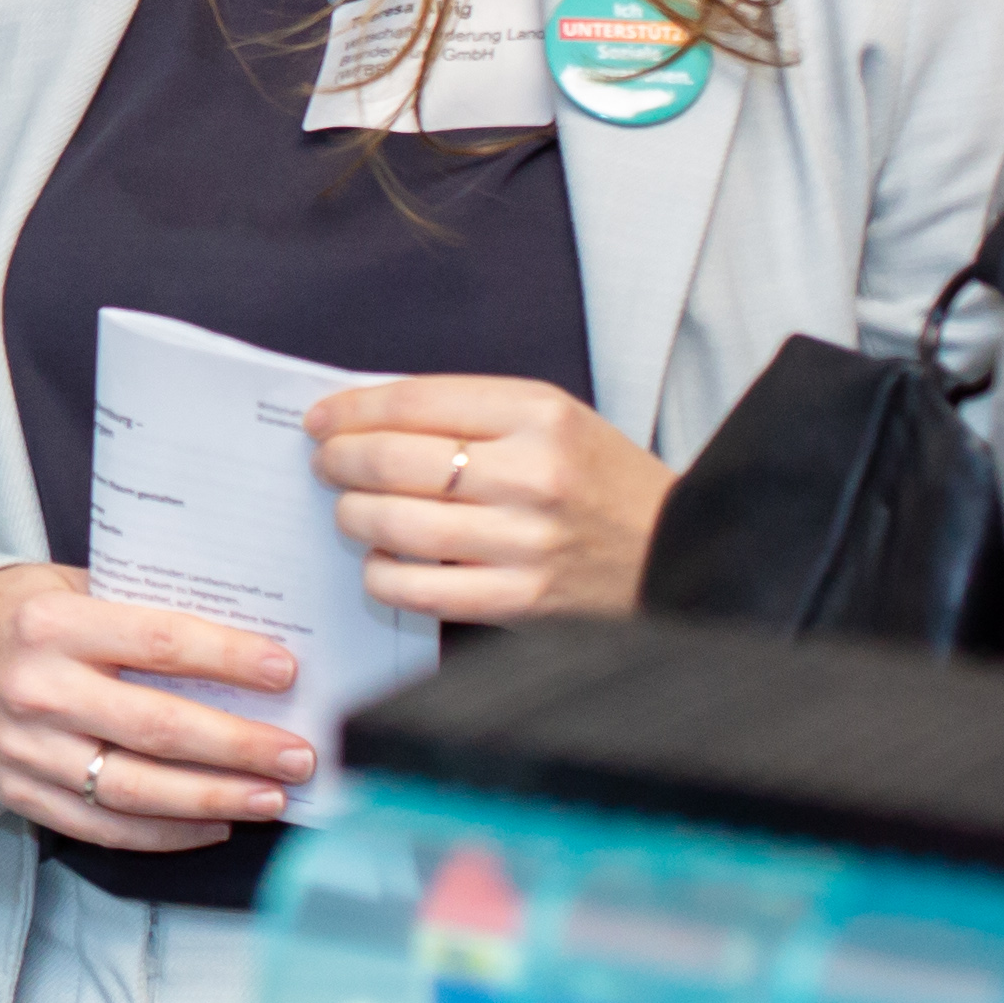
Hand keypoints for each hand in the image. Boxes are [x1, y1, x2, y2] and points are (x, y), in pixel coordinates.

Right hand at [0, 562, 317, 850]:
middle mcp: (38, 690)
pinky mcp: (22, 795)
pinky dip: (168, 834)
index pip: (160, 643)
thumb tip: (236, 639)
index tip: (286, 671)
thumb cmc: (8, 616)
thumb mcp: (62, 586)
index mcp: (52, 625)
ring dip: (218, 798)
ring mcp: (28, 751)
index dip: (230, 658)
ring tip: (274, 797)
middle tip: (300, 753)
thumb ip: (133, 609)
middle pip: (160, 728)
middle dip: (242, 745)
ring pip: (140, 790)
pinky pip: (106, 828)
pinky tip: (217, 824)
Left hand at [305, 374, 676, 622]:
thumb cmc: (599, 481)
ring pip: (394, 524)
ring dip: (351, 514)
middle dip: (338, 461)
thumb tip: (364, 416)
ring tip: (350, 509)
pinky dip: (381, 573)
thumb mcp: (551, 419)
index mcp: (538, 414)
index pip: (412, 400)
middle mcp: (532, 474)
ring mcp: (527, 543)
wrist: (683, 552)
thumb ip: (468, 412)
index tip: (320, 419)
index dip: (350, 409)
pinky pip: (417, 589)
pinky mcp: (523, 601)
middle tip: (326, 463)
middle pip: (392, 461)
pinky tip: (382, 559)